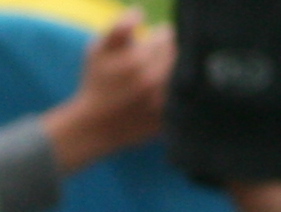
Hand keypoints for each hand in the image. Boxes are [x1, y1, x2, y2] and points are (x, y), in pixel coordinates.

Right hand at [44, 11, 173, 168]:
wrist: (93, 128)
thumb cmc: (96, 83)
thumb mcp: (98, 50)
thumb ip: (119, 26)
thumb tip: (139, 13)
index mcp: (137, 60)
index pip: (166, 35)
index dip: (154, 39)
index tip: (142, 51)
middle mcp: (152, 81)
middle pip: (177, 52)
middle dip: (164, 55)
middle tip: (146, 67)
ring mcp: (162, 102)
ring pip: (184, 72)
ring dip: (173, 72)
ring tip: (154, 80)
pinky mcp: (168, 118)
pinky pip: (186, 95)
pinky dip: (178, 92)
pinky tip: (159, 95)